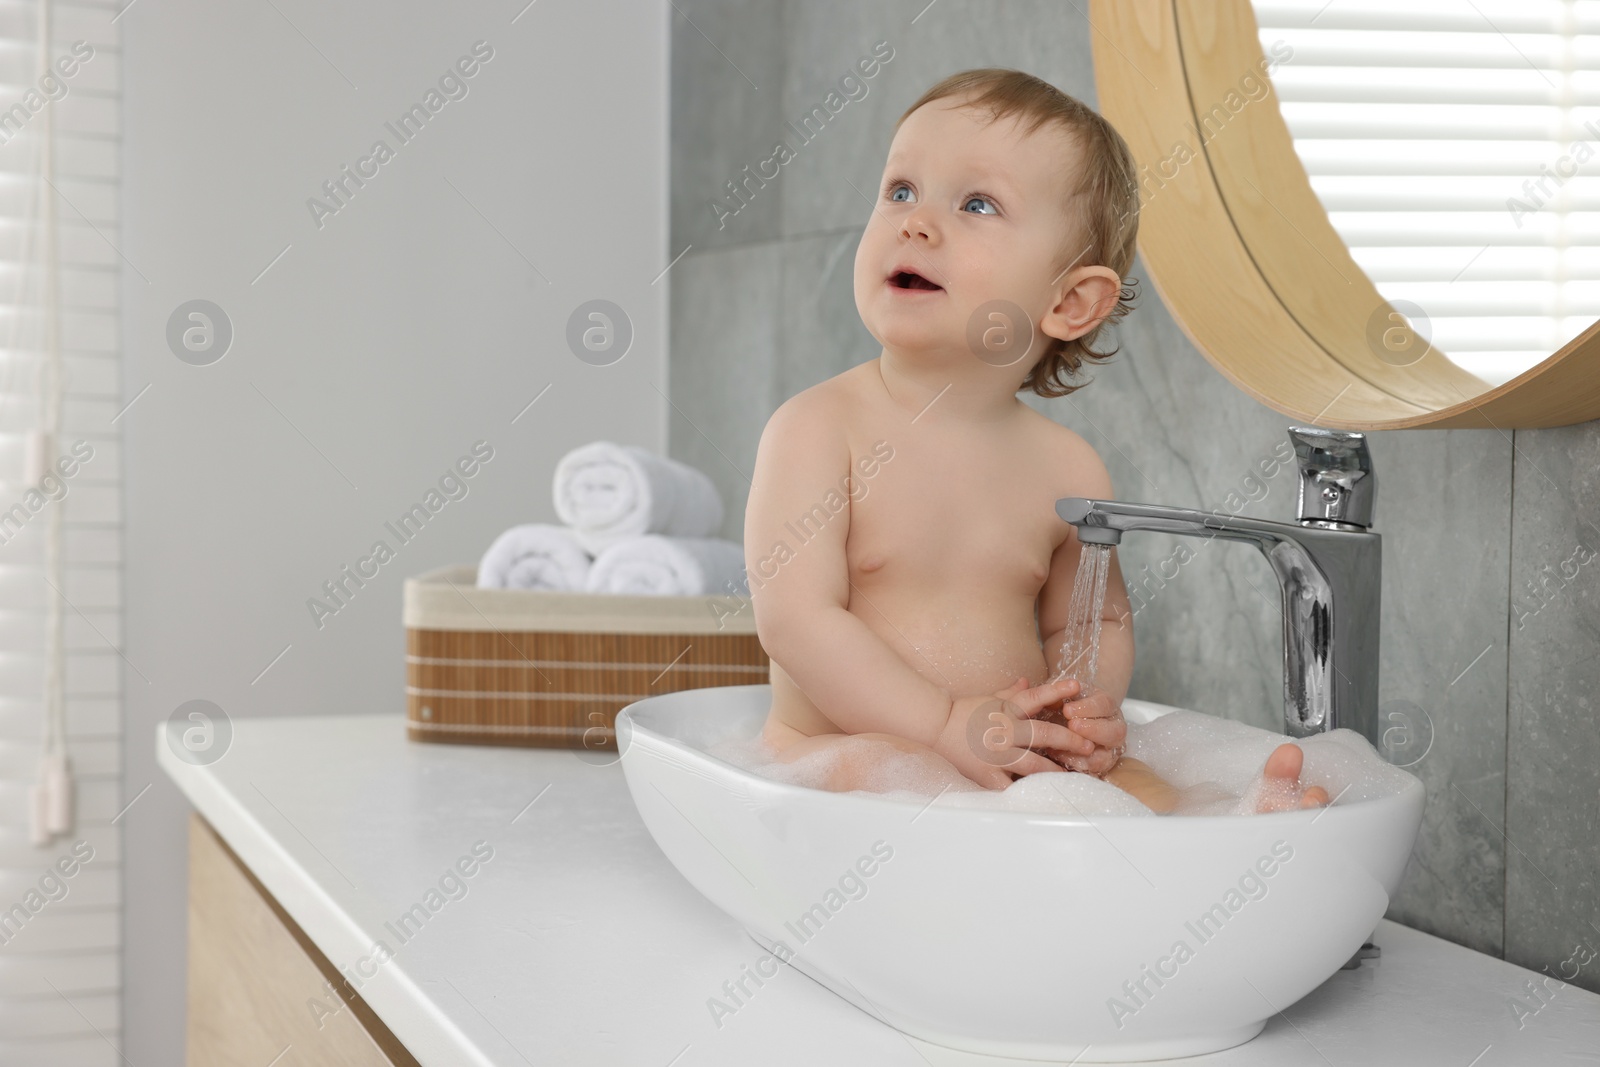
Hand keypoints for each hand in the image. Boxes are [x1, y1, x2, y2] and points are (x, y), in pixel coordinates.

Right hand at [932, 677, 1096, 789]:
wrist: (934, 726)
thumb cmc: (962, 712)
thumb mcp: (988, 698)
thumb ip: (1011, 691)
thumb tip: (1029, 681)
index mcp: (1006, 710)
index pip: (1036, 697)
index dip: (1057, 691)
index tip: (1077, 687)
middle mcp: (1005, 731)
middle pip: (1044, 733)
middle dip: (1070, 739)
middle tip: (1088, 745)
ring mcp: (997, 754)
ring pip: (1034, 763)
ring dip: (1056, 769)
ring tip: (1071, 774)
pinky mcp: (988, 774)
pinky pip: (1011, 786)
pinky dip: (1026, 791)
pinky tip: (1041, 794)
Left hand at [1041, 679, 1126, 777]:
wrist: (1059, 722)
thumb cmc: (1060, 705)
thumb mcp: (1056, 694)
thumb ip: (1051, 693)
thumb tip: (1041, 691)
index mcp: (1105, 705)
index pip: (1105, 704)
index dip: (1088, 707)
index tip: (1067, 710)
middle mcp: (1113, 727)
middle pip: (1116, 732)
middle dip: (1093, 730)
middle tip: (1071, 726)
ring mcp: (1108, 749)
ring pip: (1107, 756)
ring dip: (1085, 753)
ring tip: (1061, 747)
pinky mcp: (1098, 765)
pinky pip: (1094, 771)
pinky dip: (1076, 764)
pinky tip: (1058, 757)